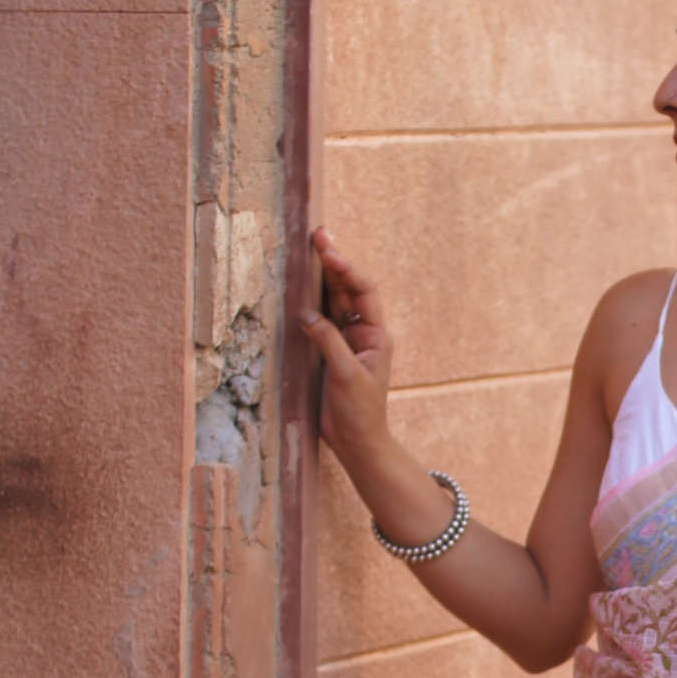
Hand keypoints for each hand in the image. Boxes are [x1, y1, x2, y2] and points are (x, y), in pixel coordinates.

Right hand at [301, 229, 392, 473]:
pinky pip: (321, 319)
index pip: (363, 291)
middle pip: (348, 289)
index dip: (346, 268)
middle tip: (316, 235)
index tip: (327, 249)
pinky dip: (311, 302)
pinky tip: (300, 286)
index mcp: (376, 335)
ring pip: (334, 301)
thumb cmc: (359, 412)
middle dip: (333, 263)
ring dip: (322, 278)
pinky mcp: (331, 351)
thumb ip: (328, 342)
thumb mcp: (346, 375)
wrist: (357, 441)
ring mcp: (347, 340)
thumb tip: (307, 313)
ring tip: (308, 251)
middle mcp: (363, 332)